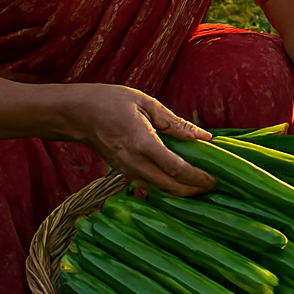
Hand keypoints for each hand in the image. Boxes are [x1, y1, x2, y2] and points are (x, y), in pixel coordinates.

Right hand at [74, 85, 215, 196]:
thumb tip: (204, 136)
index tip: (215, 179)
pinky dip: (166, 187)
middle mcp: (135, 163)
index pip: (177, 169)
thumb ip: (176, 123)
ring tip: (200, 184)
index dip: (198, 178)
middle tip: (213, 185)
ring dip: (181, 192)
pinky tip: (178, 181)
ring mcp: (127, 171)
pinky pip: (148, 186)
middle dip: (194, 190)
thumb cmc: (111, 101)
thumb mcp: (146, 104)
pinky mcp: (122, 173)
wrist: (78, 113)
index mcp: (143, 143)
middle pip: (171, 187)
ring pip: (160, 190)